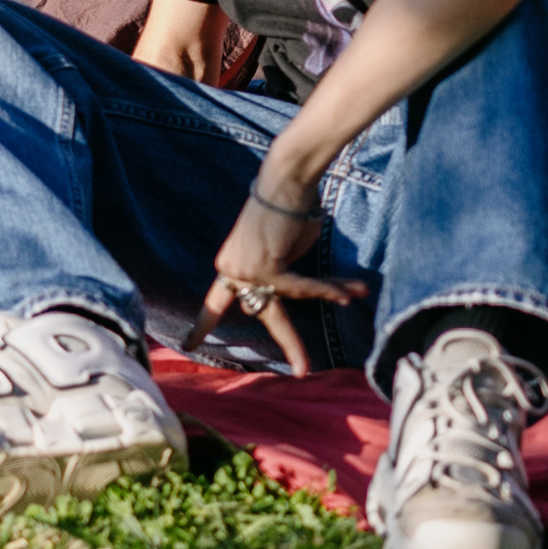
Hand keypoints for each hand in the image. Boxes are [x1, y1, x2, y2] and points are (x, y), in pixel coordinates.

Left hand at [203, 167, 370, 376]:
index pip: (216, 302)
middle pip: (264, 313)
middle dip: (290, 341)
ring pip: (290, 299)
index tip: (190, 346)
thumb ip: (281, 275)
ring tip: (357, 294)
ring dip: (328, 293)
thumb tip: (292, 293)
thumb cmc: (289, 208)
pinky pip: (300, 288)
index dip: (205, 325)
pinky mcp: (265, 267)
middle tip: (303, 370)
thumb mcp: (282, 249)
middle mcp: (232, 271)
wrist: (287, 179)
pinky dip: (326, 289)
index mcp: (229, 266)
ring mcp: (245, 270)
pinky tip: (349, 293)